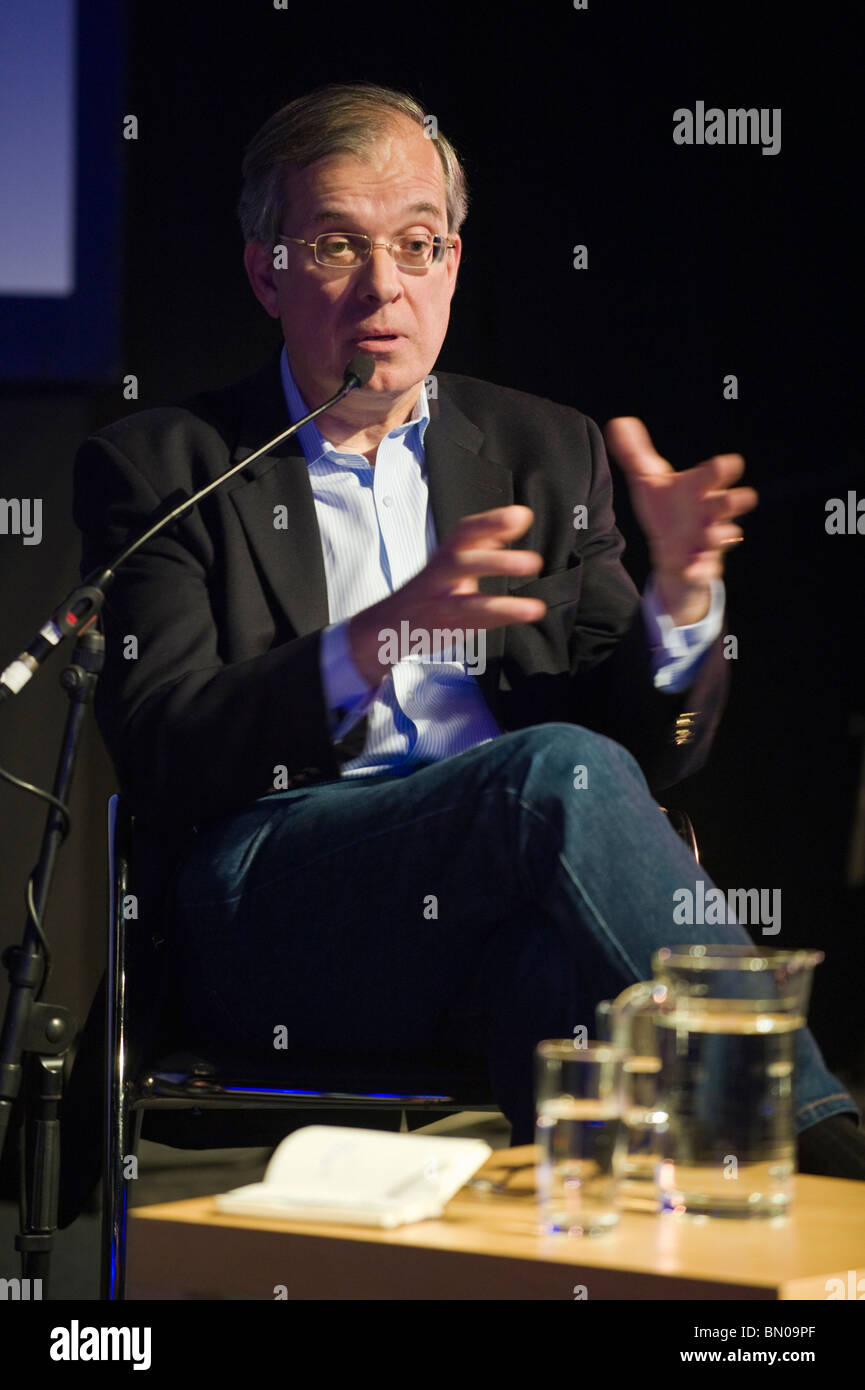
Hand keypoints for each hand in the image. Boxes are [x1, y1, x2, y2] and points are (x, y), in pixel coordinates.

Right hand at [348, 505, 546, 686]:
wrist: (389, 622)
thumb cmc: (431, 587)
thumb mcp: (454, 557)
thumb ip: (487, 539)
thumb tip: (521, 516)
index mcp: (446, 554)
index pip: (466, 532)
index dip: (492, 522)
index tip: (521, 516)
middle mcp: (441, 576)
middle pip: (462, 563)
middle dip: (496, 562)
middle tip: (533, 562)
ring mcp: (441, 605)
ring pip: (468, 604)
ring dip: (502, 606)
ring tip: (533, 607)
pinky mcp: (445, 628)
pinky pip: (474, 626)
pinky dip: (502, 621)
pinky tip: (526, 615)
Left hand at [604, 417, 757, 623]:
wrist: (670, 551)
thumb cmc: (666, 509)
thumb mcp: (648, 481)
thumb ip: (635, 453)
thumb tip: (618, 423)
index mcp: (697, 489)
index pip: (714, 474)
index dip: (723, 469)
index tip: (727, 464)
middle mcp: (707, 512)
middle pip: (727, 503)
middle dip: (731, 501)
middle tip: (731, 499)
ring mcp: (707, 539)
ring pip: (722, 535)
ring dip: (717, 534)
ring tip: (708, 534)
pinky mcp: (701, 564)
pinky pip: (705, 568)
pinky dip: (700, 569)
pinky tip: (692, 568)